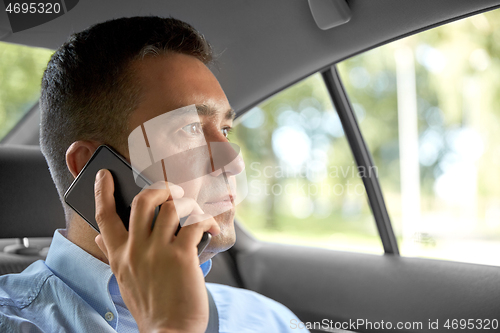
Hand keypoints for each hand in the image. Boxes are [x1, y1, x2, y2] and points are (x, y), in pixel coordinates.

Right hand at [93, 169, 219, 332]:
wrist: (169, 332)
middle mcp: (136, 250)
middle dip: (160, 189)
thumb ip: (114, 255)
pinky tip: (210, 229)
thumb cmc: (151, 307)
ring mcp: (158, 251)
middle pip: (142, 201)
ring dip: (189, 205)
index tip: (105, 175)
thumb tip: (100, 238)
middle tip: (173, 192)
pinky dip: (206, 221)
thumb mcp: (124, 281)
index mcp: (119, 256)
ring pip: (173, 208)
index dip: (103, 192)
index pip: (104, 217)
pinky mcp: (182, 256)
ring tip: (197, 213)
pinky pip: (195, 224)